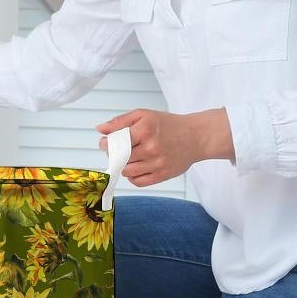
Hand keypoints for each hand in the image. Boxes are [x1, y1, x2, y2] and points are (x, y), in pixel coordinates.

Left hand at [95, 108, 215, 185]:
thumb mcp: (144, 115)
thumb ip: (120, 121)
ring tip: (130, 157)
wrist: (196, 137)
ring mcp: (157, 163)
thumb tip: (100, 129)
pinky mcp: (163, 175)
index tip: (106, 143)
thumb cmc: (168, 125)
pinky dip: (133, 176)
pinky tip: (137, 167)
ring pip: (127, 172)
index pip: (115, 142)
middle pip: (119, 158)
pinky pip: (138, 182)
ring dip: (124, 166)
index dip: (106, 144)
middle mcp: (151, 147)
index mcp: (145, 130)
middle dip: (114, 155)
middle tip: (119, 150)